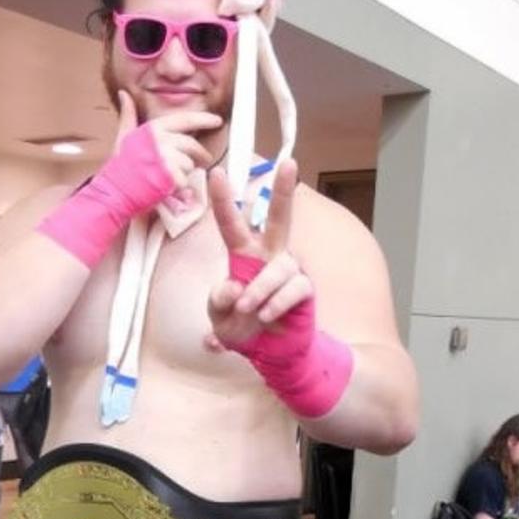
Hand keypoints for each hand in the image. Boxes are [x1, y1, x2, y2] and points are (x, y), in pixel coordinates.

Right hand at [114, 91, 219, 190]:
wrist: (114, 192)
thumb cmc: (119, 168)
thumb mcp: (123, 137)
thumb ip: (128, 116)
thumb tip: (124, 93)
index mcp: (153, 128)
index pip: (185, 119)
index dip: (204, 119)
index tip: (217, 120)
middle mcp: (161, 139)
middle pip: (191, 145)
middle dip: (199, 154)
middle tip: (202, 161)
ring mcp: (166, 157)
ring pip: (189, 164)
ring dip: (184, 173)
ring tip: (171, 178)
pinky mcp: (169, 176)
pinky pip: (184, 181)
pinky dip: (178, 188)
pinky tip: (167, 189)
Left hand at [205, 158, 311, 348]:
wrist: (270, 355)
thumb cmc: (243, 328)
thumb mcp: (218, 317)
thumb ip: (219, 301)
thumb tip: (234, 286)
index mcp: (243, 256)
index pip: (231, 225)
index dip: (223, 200)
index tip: (215, 173)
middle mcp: (268, 256)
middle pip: (279, 218)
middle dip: (283, 191)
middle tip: (289, 163)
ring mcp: (288, 270)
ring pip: (278, 267)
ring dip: (260, 289)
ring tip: (250, 310)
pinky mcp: (304, 288)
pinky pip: (293, 288)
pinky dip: (276, 303)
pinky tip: (267, 316)